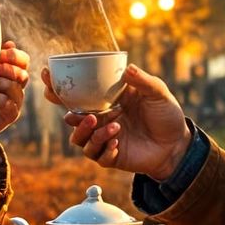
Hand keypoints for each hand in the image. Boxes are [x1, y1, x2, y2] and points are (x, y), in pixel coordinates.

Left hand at [0, 42, 31, 164]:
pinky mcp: (8, 116)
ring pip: (15, 87)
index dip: (15, 55)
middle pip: (23, 73)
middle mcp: (13, 88)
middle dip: (8, 67)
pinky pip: (8, 103)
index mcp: (7, 75)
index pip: (22, 61)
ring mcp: (12, 103)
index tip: (1, 53)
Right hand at [42, 63, 190, 180]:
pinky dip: (104, 148)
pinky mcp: (111, 157)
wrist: (177, 145)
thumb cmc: (167, 115)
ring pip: (79, 139)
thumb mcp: (158, 93)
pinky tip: (119, 142)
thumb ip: (143, 81)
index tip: (47, 76)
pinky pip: (97, 155)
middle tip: (76, 114)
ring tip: (111, 126)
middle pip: (71, 117)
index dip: (59, 86)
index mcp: (106, 100)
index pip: (77, 93)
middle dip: (68, 115)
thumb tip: (127, 68)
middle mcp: (101, 119)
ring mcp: (104, 138)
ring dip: (90, 133)